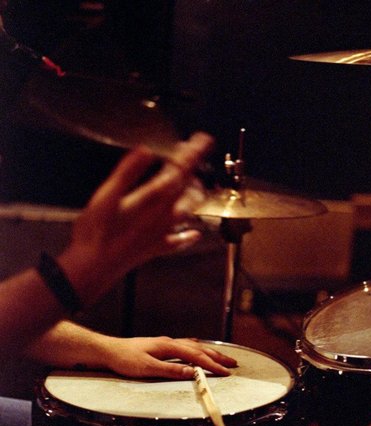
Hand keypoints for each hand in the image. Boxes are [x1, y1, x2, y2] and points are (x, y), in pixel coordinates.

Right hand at [58, 132, 213, 306]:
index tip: (202, 140)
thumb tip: (146, 152)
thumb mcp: (106, 195)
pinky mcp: (158, 247)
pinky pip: (180, 240)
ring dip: (194, 196)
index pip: (179, 170)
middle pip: (188, 189)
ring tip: (196, 186)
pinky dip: (189, 235)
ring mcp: (163, 232)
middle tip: (192, 159)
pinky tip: (195, 233)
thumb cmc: (97, 231)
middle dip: (194, 172)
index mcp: (153, 198)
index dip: (192, 153)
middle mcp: (164, 214)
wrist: (94, 267)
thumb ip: (128, 172)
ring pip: (189, 211)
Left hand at [102, 336, 237, 378]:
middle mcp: (170, 342)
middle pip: (199, 349)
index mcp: (169, 347)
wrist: (108, 350)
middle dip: (217, 357)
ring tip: (222, 357)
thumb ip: (170, 370)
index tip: (227, 372)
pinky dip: (197, 348)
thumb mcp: (147, 368)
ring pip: (194, 346)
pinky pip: (186, 345)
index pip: (197, 356)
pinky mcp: (161, 346)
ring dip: (209, 352)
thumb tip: (192, 372)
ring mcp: (166, 343)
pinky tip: (198, 347)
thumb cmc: (125, 360)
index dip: (212, 365)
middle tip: (233, 364)